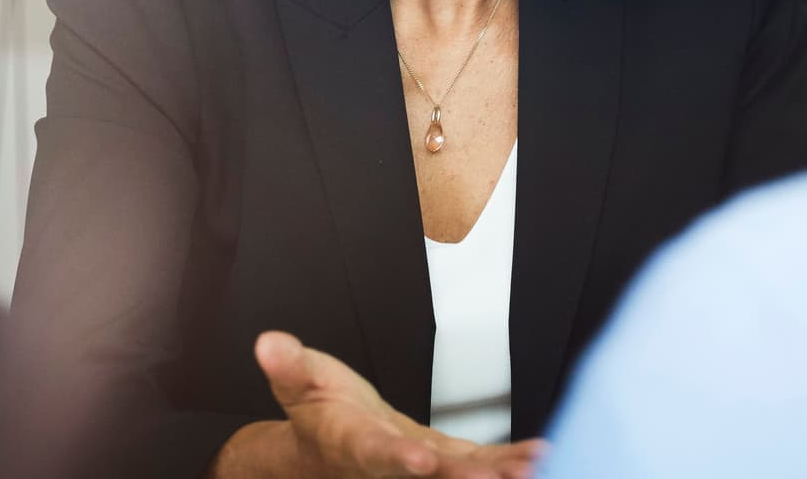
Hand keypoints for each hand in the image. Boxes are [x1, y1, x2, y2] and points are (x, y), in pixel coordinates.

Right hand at [254, 330, 546, 478]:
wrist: (328, 452)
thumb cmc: (319, 413)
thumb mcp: (299, 381)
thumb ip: (288, 365)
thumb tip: (268, 342)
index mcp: (351, 443)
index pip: (375, 452)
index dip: (398, 458)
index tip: (421, 461)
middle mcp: (388, 466)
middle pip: (427, 476)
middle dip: (462, 477)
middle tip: (497, 476)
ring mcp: (418, 471)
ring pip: (459, 475)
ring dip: (496, 473)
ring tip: (532, 467)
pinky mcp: (442, 466)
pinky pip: (475, 465)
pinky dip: (505, 462)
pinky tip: (538, 456)